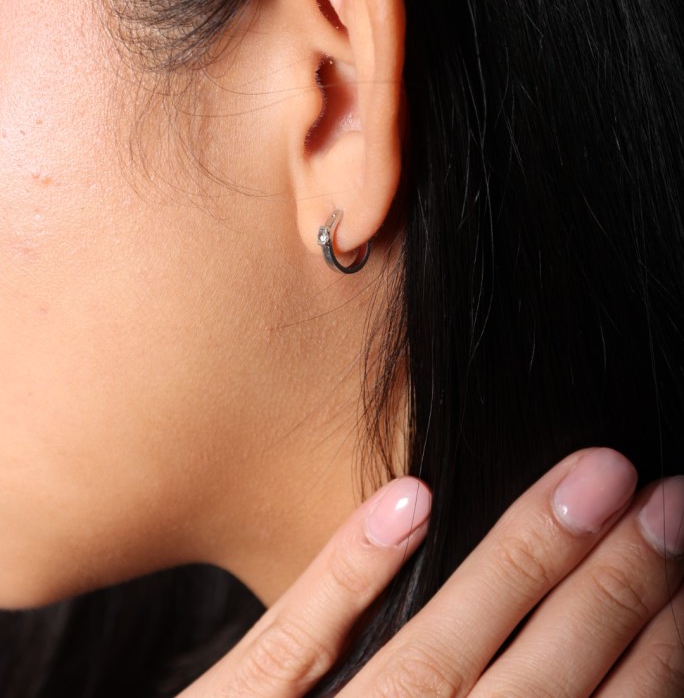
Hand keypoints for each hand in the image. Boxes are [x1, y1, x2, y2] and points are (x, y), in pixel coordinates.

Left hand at [179, 449, 683, 696]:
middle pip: (533, 686)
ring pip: (435, 660)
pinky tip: (411, 499)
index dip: (644, 647)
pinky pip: (289, 651)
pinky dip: (348, 576)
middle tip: (670, 499)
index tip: (681, 556)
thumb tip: (585, 680)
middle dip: (615, 592)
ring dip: (520, 566)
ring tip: (592, 481)